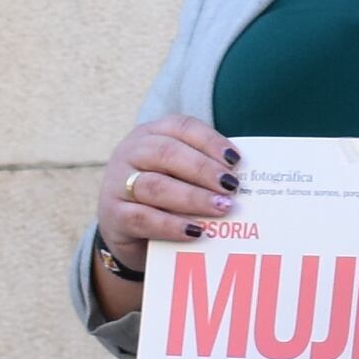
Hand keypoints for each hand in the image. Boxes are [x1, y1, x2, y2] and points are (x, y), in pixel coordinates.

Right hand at [96, 114, 235, 293]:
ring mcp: (117, 183)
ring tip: (222, 207)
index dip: (210, 141)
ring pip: (155, 186)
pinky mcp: (113, 215)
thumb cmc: (165, 194)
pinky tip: (196, 231)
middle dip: (204, 169)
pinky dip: (171, 225)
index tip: (236, 160)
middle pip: (167, 153)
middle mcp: (130, 152)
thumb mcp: (181, 175)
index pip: (182, 128)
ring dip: (192, 197)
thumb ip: (206, 170)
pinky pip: (143, 218)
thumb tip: (246, 179)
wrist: (126, 229)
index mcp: (151, 134)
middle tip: (232, 186)